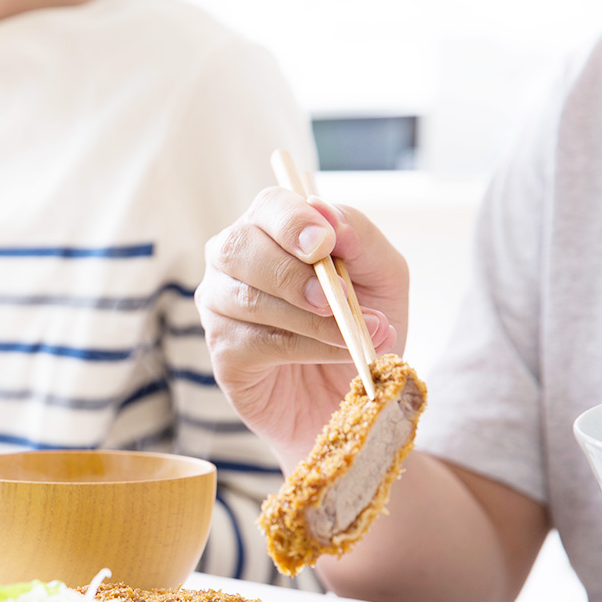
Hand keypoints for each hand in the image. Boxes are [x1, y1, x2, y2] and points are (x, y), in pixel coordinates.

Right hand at [197, 189, 409, 466]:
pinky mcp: (223, 352)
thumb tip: (329, 214)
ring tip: (352, 334)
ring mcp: (220, 307)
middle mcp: (233, 262)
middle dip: (291, 272)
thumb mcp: (382, 276)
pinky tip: (334, 354)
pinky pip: (254, 341)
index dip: (293, 221)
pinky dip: (303, 347)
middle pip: (240, 246)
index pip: (269, 206)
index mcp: (271, 230)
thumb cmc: (363, 325)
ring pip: (248, 298)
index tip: (325, 244)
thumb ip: (361, 239)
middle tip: (336, 298)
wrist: (356, 395)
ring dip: (306, 317)